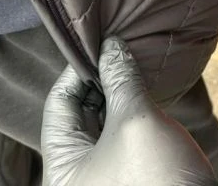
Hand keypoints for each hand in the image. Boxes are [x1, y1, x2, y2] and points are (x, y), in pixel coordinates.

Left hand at [41, 37, 217, 185]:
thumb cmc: (158, 179)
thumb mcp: (136, 121)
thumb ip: (121, 80)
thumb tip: (112, 47)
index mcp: (61, 168)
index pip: (59, 104)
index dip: (80, 70)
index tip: (103, 45)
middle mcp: (76, 173)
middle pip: (79, 113)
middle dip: (101, 80)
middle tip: (122, 52)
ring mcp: (103, 175)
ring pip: (102, 123)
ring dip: (119, 95)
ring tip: (136, 69)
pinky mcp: (128, 175)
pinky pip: (121, 136)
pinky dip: (132, 113)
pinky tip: (147, 94)